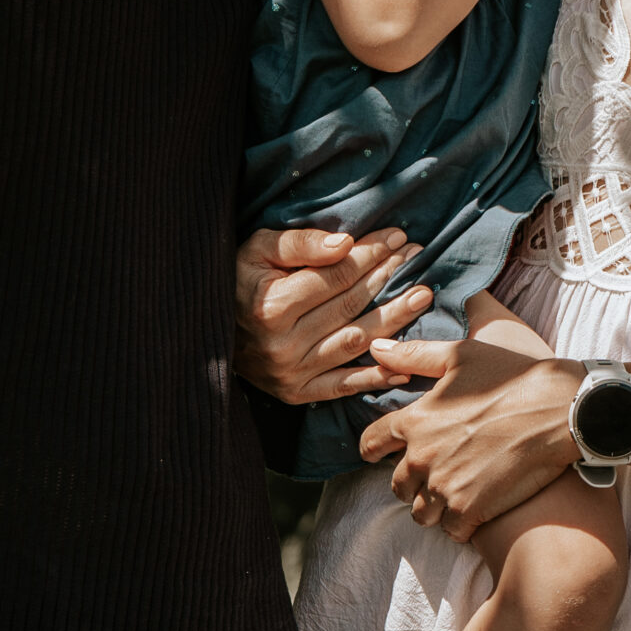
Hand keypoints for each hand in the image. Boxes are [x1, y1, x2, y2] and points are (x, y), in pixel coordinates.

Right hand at [236, 225, 432, 404]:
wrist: (208, 331)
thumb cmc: (238, 280)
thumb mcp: (257, 250)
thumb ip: (299, 244)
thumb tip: (345, 244)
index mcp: (271, 306)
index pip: (336, 276)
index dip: (370, 254)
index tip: (396, 237)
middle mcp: (283, 344)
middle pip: (350, 306)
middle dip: (388, 277)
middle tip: (418, 256)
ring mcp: (291, 373)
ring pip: (356, 342)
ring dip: (395, 319)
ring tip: (422, 296)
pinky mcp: (297, 393)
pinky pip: (344, 386)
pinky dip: (376, 377)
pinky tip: (405, 365)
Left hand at [359, 333, 581, 538]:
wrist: (559, 411)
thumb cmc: (512, 377)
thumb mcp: (460, 356)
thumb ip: (413, 356)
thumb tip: (376, 347)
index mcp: (415, 420)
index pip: (371, 444)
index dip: (373, 450)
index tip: (378, 455)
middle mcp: (422, 457)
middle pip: (398, 486)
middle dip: (413, 482)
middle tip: (435, 474)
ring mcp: (444, 486)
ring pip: (421, 514)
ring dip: (434, 507)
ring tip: (455, 496)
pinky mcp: (470, 510)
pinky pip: (451, 530)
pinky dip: (461, 524)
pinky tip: (477, 510)